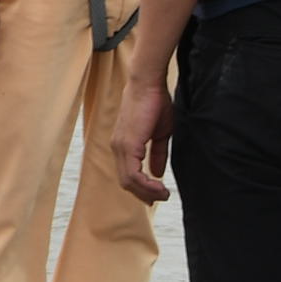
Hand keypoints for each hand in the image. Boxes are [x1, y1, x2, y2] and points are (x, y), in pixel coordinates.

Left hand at [112, 79, 175, 202]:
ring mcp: (120, 147)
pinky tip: (159, 186)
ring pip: (128, 181)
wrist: (149, 83)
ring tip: (163, 194)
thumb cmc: (155, 103)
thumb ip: (157, 153)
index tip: (156, 195)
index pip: (127, 175)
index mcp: (123, 145)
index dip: (141, 188)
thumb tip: (157, 173)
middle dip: (144, 194)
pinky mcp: (128, 145)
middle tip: (161, 198)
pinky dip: (146, 184)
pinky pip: (133, 174)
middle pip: (126, 182)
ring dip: (147, 192)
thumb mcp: (159, 133)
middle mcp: (118, 148)